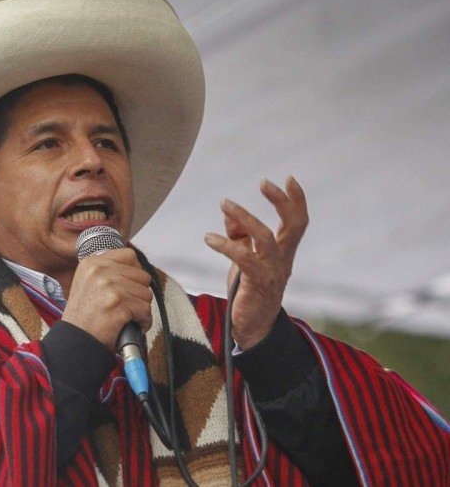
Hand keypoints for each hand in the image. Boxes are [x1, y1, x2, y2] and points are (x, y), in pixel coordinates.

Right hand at [63, 248, 152, 348]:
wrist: (76, 339)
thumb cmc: (84, 316)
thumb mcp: (88, 282)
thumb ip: (108, 271)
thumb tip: (136, 268)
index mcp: (92, 262)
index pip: (129, 256)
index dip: (134, 272)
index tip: (129, 286)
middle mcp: (100, 269)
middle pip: (142, 275)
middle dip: (138, 293)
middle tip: (127, 306)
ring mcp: (109, 285)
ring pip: (146, 293)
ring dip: (141, 308)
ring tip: (127, 317)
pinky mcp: (118, 303)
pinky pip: (145, 310)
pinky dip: (143, 321)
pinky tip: (132, 325)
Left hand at [204, 176, 308, 349]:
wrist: (253, 326)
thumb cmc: (249, 289)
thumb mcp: (245, 258)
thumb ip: (239, 235)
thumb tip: (228, 212)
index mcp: (284, 251)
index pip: (298, 221)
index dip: (296, 200)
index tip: (289, 178)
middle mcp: (284, 259)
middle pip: (293, 225)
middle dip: (281, 201)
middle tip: (264, 182)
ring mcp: (272, 270)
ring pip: (265, 237)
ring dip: (244, 216)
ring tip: (224, 203)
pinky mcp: (256, 282)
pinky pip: (242, 257)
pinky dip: (224, 244)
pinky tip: (208, 238)